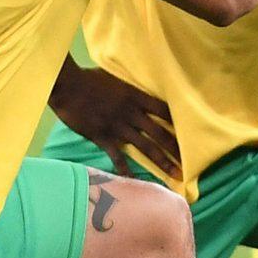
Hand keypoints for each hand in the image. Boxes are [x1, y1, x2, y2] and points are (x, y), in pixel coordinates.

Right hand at [50, 62, 180, 178]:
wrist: (67, 87)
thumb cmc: (89, 78)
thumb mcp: (115, 77)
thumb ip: (129, 87)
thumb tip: (139, 90)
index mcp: (135, 96)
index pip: (163, 111)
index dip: (177, 123)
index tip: (190, 134)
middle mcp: (131, 113)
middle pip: (160, 133)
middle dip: (176, 149)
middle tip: (190, 163)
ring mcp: (118, 126)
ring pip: (146, 146)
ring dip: (162, 161)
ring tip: (175, 174)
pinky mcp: (103, 137)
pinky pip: (118, 156)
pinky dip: (126, 169)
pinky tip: (135, 181)